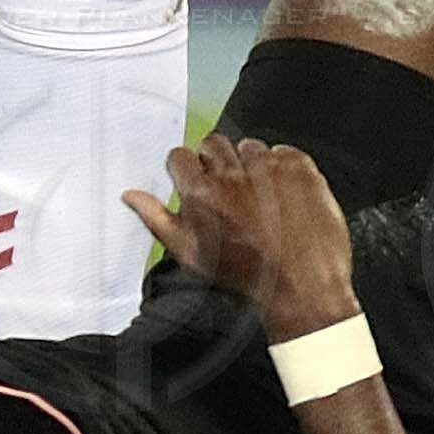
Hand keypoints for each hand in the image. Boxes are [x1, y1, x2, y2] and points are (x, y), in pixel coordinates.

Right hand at [124, 131, 358, 342]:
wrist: (301, 290)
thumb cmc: (248, 277)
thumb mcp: (191, 255)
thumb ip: (156, 219)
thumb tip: (132, 196)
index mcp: (202, 194)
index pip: (180, 156)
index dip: (187, 170)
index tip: (196, 181)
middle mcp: (233, 174)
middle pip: (213, 143)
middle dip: (216, 162)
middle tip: (228, 188)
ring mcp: (269, 168)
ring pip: (248, 146)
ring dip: (249, 165)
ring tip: (259, 196)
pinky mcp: (298, 168)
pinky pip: (282, 151)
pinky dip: (281, 167)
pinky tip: (282, 194)